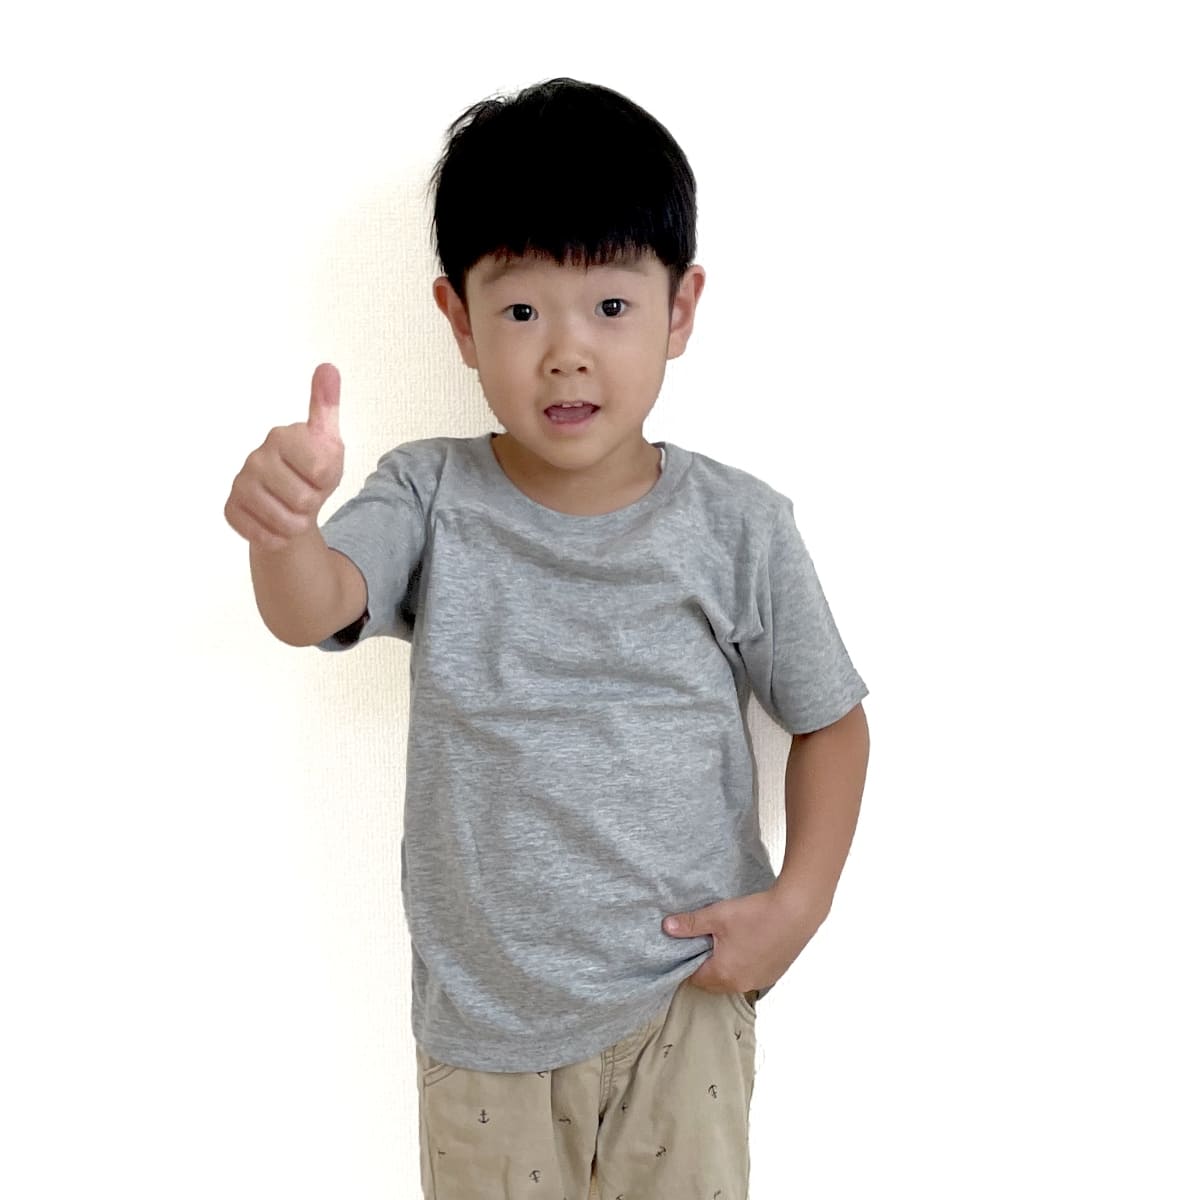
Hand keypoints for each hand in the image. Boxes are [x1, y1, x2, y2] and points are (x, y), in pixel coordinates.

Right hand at [225, 363, 344, 550]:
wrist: (288, 504)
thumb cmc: (311, 470)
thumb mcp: (327, 442)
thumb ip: (326, 407)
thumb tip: (328, 367)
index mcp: (281, 436)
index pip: (322, 470)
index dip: (328, 479)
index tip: (318, 472)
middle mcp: (256, 457)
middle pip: (305, 499)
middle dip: (313, 504)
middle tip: (305, 493)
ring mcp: (240, 483)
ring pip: (286, 522)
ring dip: (297, 524)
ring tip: (292, 508)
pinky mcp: (230, 509)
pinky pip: (264, 536)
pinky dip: (277, 537)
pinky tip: (274, 523)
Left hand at [662, 885, 824, 995]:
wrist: (797, 912)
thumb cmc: (755, 914)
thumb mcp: (717, 915)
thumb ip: (690, 924)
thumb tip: (666, 927)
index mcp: (723, 974)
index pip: (694, 979)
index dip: (687, 964)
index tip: (686, 949)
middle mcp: (741, 984)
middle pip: (713, 983)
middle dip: (705, 967)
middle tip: (703, 944)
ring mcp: (761, 981)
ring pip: (733, 980)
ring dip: (726, 967)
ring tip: (725, 943)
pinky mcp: (775, 973)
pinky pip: (751, 975)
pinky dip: (744, 965)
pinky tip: (747, 945)